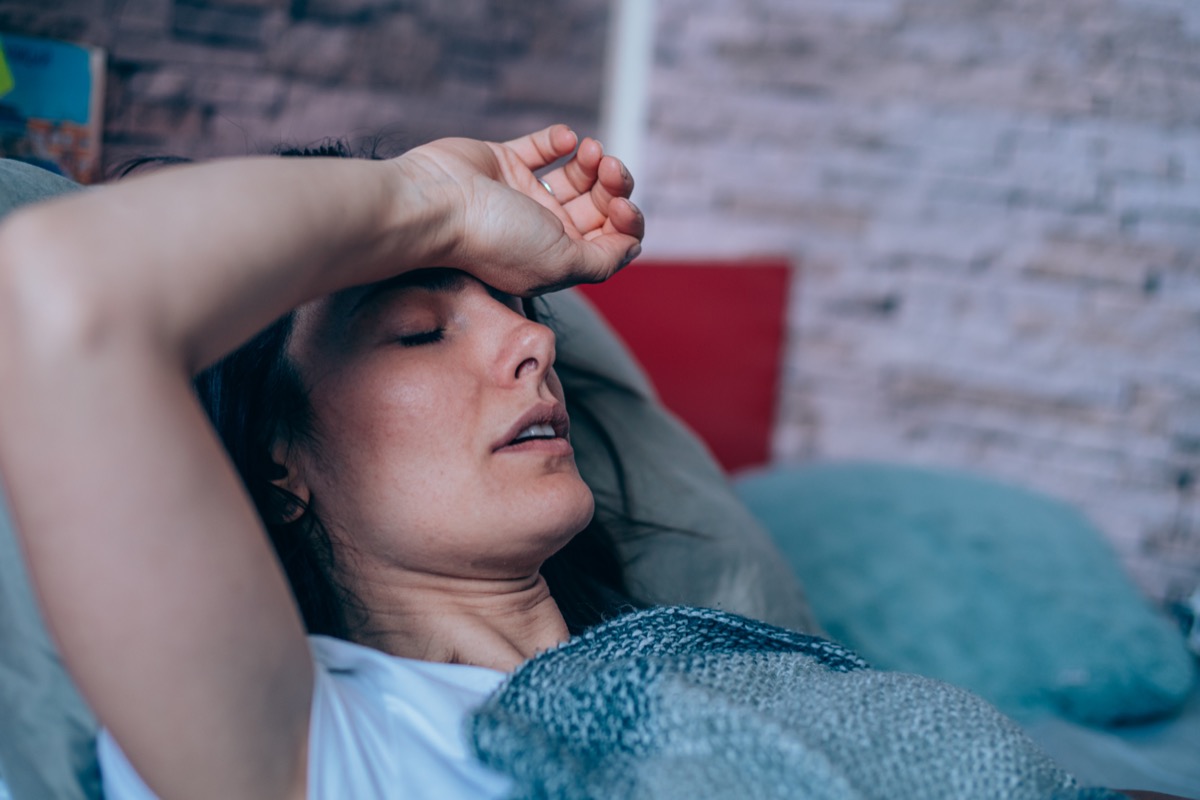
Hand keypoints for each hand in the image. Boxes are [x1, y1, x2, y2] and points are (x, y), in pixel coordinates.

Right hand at [397, 124, 643, 294]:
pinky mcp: (504, 163)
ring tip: (590, 150)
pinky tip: (565, 139)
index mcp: (557, 260)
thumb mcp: (562, 263)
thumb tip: (631, 246)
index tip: (620, 206)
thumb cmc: (495, 239)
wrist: (437, 204)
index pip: (609, 241)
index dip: (626, 222)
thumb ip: (603, 260)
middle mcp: (541, 232)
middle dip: (614, 186)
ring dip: (594, 161)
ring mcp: (522, 196)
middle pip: (598, 207)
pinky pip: (543, 147)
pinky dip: (560, 139)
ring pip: (578, 176)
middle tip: (610, 168)